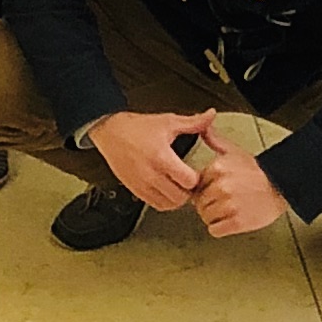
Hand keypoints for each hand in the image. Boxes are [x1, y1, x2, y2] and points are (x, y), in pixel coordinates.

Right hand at [92, 107, 214, 210]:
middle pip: (181, 197)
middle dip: (188, 190)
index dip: (197, 178)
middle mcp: (151, 174)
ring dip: (177, 197)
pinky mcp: (135, 190)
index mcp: (161, 157)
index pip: (189, 181)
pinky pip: (156, 205)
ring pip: (169, 204)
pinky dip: (165, 201)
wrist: (111, 132)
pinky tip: (166, 189)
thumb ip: (193, 122)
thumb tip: (211, 115)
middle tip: (188, 180)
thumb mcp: (168, 122)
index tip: (196, 171)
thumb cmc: (137, 127)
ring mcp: (142, 185)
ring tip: (178, 185)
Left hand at [189, 143, 290, 237]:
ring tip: (230, 210)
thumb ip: (214, 140)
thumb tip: (202, 129)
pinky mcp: (237, 222)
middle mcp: (221, 186)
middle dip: (209, 205)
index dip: (205, 190)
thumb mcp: (234, 151)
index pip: (195, 187)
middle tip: (225, 202)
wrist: (282, 185)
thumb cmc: (257, 171)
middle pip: (199, 204)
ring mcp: (229, 205)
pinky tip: (232, 220)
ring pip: (206, 218)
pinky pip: (215, 230)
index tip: (216, 190)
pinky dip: (221, 228)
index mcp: (217, 168)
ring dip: (215, 217)